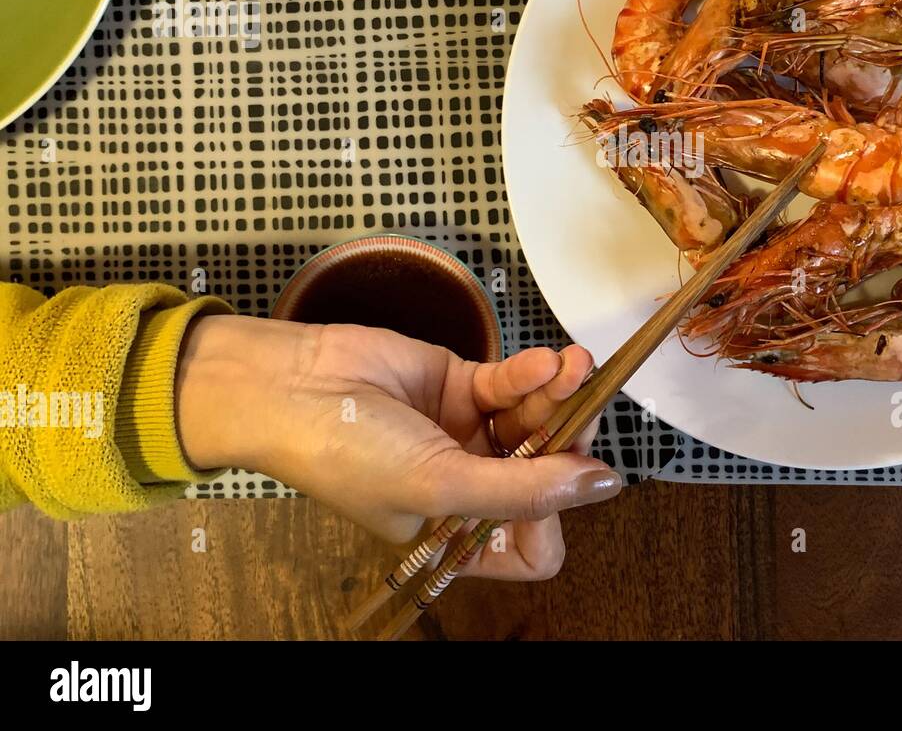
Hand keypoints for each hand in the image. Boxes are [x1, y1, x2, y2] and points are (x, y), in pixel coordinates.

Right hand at [173, 314, 620, 579]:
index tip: (557, 481)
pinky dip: (531, 372)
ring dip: (559, 395)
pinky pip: (512, 383)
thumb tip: (605, 486)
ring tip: (572, 367)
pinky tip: (542, 361)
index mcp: (456, 535)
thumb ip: (524, 488)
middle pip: (546, 473)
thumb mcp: (438, 485)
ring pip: (537, 420)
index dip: (552, 517)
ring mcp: (466, 434)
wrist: (290, 386)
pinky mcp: (461, 385)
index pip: (532, 544)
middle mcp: (468, 487)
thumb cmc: (347, 453)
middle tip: (586, 409)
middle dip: (570, 440)